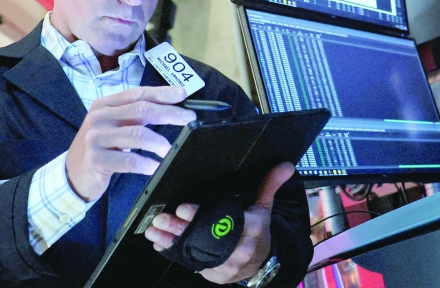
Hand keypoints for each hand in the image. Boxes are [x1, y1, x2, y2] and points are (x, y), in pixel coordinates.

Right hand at [65, 86, 194, 201]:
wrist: (71, 174)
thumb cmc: (100, 147)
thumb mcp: (113, 126)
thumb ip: (134, 115)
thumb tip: (171, 107)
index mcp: (104, 104)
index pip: (137, 93)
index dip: (162, 93)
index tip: (183, 94)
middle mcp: (99, 117)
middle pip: (141, 110)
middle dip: (169, 113)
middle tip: (189, 118)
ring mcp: (95, 138)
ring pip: (137, 134)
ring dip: (159, 142)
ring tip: (169, 149)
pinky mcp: (96, 160)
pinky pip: (128, 160)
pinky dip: (146, 163)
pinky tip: (154, 167)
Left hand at [144, 162, 295, 283]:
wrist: (263, 261)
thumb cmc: (259, 229)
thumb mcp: (264, 206)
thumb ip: (269, 184)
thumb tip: (285, 164)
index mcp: (251, 229)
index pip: (223, 222)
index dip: (200, 216)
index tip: (182, 208)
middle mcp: (239, 250)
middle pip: (204, 239)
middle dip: (179, 229)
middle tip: (161, 219)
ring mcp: (227, 266)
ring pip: (195, 253)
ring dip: (171, 242)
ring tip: (153, 231)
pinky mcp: (216, 276)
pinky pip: (193, 264)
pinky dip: (176, 253)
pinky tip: (161, 244)